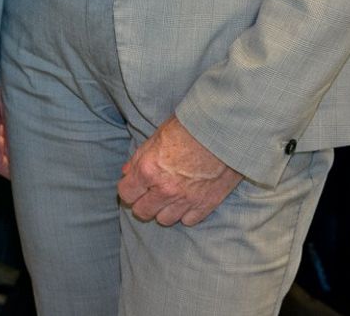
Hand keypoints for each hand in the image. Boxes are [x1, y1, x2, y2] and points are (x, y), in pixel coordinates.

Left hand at [117, 116, 241, 225]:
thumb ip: (139, 158)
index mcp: (148, 170)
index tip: (134, 186)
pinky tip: (187, 201)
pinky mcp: (206, 205)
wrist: (223, 132)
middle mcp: (165, 189)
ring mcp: (186, 200)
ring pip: (164, 220)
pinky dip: (186, 213)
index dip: (128, 189)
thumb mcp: (156, 137)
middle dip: (142, 203)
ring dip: (164, 210)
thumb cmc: (188, 128)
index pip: (126, 194)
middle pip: (142, 211)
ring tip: (169, 197)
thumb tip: (127, 173)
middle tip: (150, 193)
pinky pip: (188, 221)